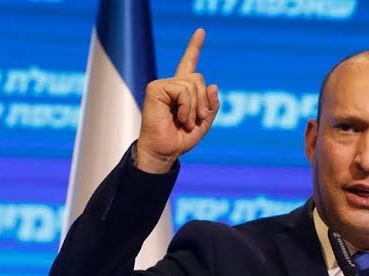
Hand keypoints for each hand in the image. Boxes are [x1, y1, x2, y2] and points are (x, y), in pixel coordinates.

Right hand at [136, 28, 220, 172]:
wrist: (164, 151)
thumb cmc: (180, 139)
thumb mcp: (204, 122)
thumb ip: (211, 105)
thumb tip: (213, 84)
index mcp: (182, 90)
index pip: (189, 64)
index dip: (194, 47)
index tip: (201, 31)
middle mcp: (171, 84)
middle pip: (199, 78)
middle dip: (203, 102)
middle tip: (195, 120)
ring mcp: (162, 85)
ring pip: (193, 84)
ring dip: (195, 108)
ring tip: (186, 122)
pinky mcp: (155, 88)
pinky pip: (184, 91)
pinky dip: (187, 107)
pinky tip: (180, 118)